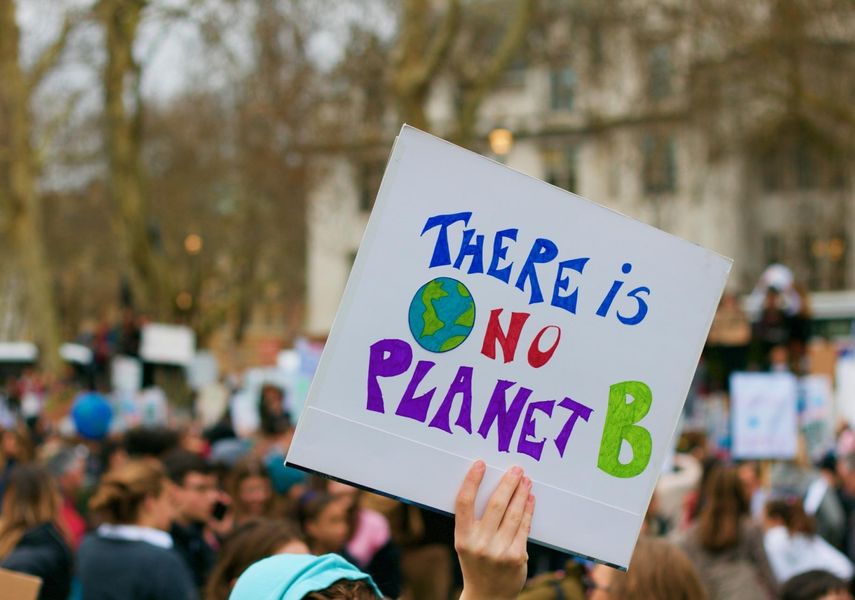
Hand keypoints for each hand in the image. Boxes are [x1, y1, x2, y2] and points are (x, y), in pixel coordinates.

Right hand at [455, 461, 534, 599]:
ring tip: (525, 480)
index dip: (472, 481)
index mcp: (462, 538)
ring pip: (513, 514)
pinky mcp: (517, 557)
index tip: (480, 464)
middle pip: (495, 505)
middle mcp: (479, 544)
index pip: (464, 503)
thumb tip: (492, 487)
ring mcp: (499, 552)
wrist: (487, 596)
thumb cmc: (476, 562)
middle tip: (516, 469)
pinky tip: (530, 499)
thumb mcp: (466, 543)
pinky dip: (528, 510)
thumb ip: (474, 521)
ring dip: (521, 494)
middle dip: (507, 484)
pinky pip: (524, 527)